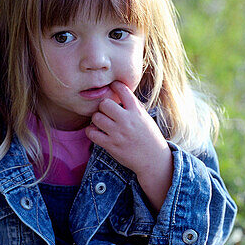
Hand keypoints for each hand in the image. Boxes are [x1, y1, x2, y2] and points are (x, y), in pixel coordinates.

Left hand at [87, 81, 173, 209]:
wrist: (153, 159)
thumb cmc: (149, 137)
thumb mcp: (145, 117)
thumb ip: (133, 106)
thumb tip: (120, 92)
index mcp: (137, 111)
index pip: (122, 90)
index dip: (115, 85)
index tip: (112, 87)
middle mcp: (127, 121)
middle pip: (104, 104)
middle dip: (103, 106)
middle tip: (105, 112)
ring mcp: (118, 133)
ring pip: (96, 117)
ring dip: (96, 119)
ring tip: (101, 122)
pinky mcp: (111, 145)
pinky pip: (92, 133)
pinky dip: (90, 131)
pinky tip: (95, 131)